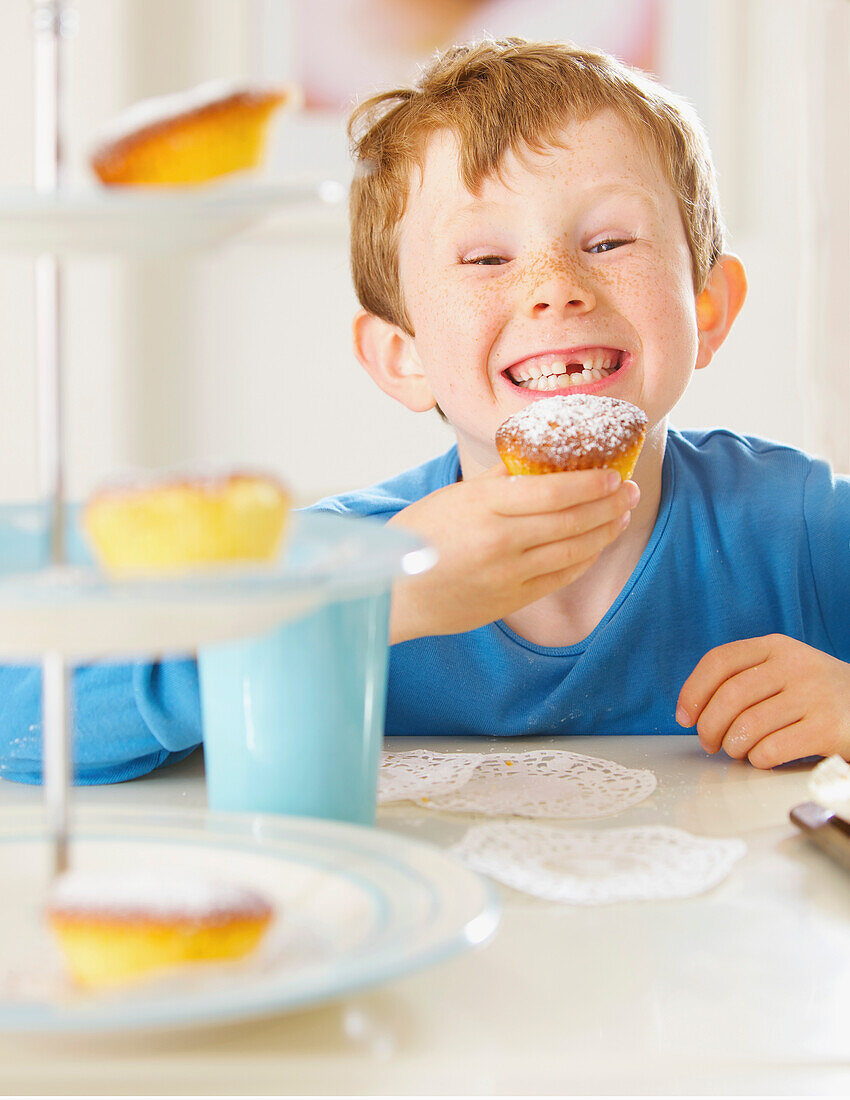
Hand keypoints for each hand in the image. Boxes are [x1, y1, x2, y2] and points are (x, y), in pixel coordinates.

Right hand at [387, 463, 638, 643]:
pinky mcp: (511, 601)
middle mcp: (500, 541)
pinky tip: (595, 545)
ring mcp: (508, 575)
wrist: (396, 594)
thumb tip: (536, 458)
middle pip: (571, 521)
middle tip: (629, 490)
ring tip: (621, 515)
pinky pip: (560, 578)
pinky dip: (584, 559)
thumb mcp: (453, 497)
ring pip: (573, 551)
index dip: (590, 484)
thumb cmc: (419, 538)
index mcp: (484, 507)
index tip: (612, 474)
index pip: (552, 491)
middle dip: (609, 504)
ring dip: (604, 531)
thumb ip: (497, 480)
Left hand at [676, 634, 849, 767]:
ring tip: (739, 751)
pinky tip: (763, 758)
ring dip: (733, 746)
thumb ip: (744, 678)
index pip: (719, 660)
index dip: (693, 691)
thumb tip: (694, 709)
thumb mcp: (783, 670)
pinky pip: (772, 749)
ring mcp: (814, 695)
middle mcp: (795, 665)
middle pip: (729, 696)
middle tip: (709, 743)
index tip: (684, 716)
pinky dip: (758, 759)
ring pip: (748, 726)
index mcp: (775, 646)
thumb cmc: (814, 694)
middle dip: (708, 727)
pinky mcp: (828, 728)